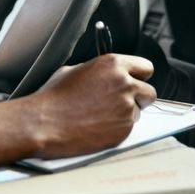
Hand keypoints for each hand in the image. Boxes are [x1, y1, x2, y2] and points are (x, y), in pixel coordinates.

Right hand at [25, 54, 156, 158]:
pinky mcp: (125, 129)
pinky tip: (98, 125)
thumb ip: (98, 71)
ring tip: (101, 114)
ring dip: (126, 113)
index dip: (138, 75)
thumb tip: (106, 75)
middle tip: (119, 101)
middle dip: (137, 97)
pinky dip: (118, 127)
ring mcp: (126, 108)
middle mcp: (124, 84)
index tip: (133, 80)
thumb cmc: (54, 97)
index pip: (145, 67)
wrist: (45, 123)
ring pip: (139, 111)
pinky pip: (129, 127)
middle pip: (149, 91)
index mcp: (112, 64)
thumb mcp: (73, 71)